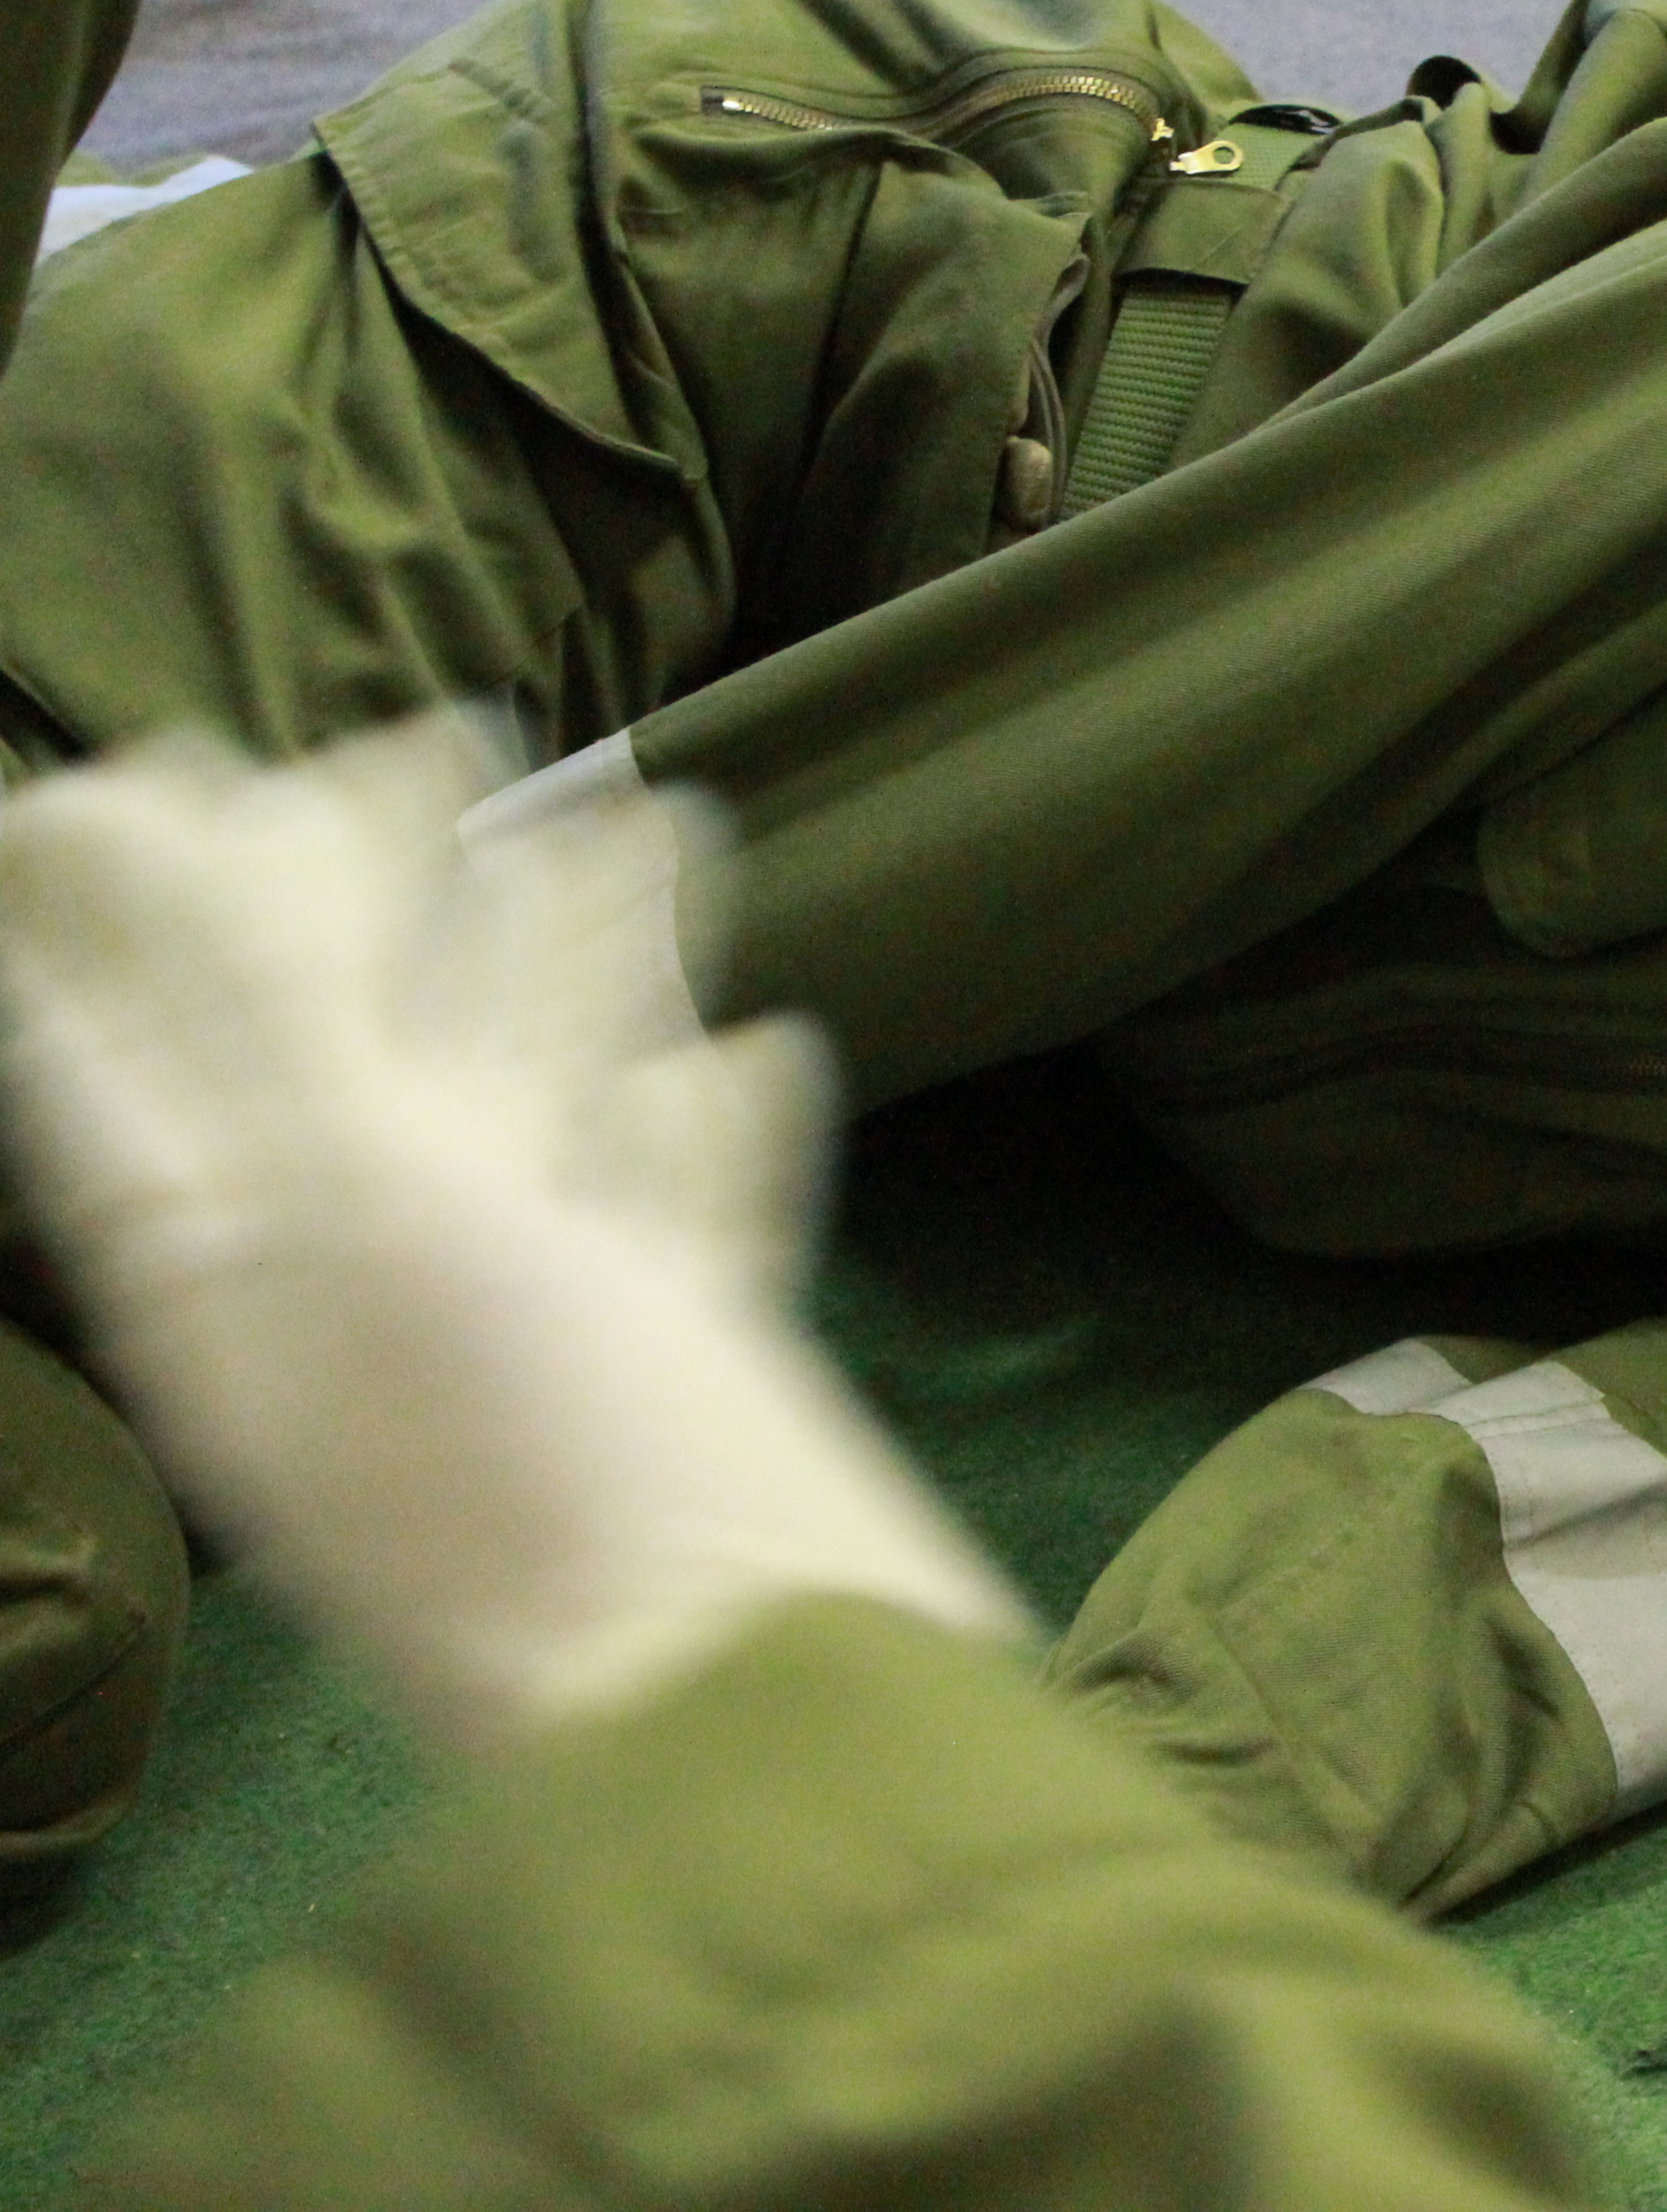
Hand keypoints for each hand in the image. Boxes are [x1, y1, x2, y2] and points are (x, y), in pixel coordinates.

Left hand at [0, 716, 1026, 1749]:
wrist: (745, 1710)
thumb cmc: (528, 1454)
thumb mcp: (361, 1187)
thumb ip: (256, 997)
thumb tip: (135, 809)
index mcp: (223, 1264)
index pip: (121, 1054)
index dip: (123, 905)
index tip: (170, 753)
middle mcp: (351, 1294)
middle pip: (345, 1057)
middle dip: (388, 895)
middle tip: (441, 738)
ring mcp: (526, 1343)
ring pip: (540, 1108)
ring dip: (586, 962)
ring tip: (651, 814)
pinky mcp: (682, 1379)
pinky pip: (682, 1217)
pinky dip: (714, 1122)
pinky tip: (764, 1041)